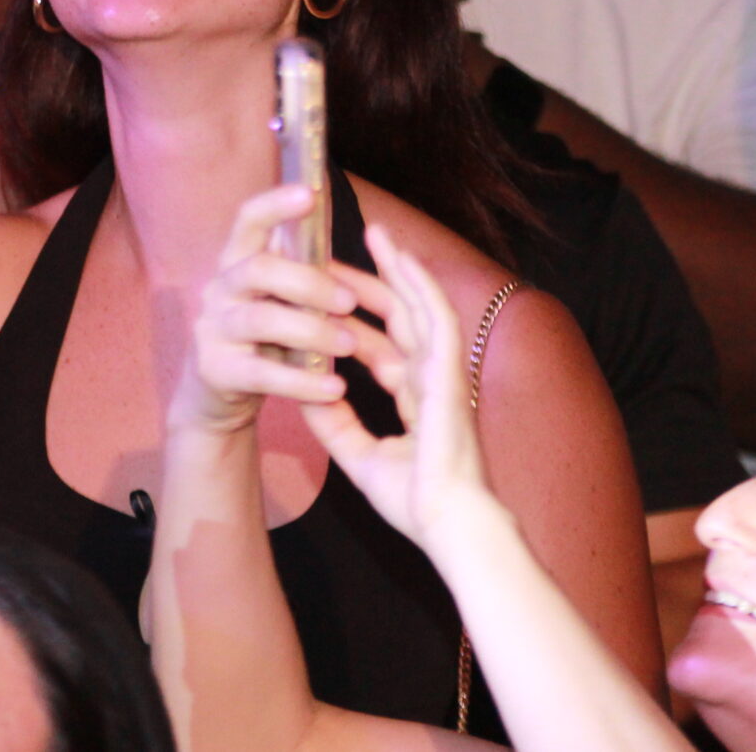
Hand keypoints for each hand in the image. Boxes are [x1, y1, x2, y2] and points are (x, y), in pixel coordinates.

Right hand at [171, 186, 360, 436]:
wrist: (216, 398)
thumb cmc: (264, 339)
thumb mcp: (280, 300)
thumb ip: (307, 272)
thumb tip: (368, 236)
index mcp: (238, 261)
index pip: (249, 220)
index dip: (276, 204)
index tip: (309, 193)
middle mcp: (220, 288)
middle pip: (258, 268)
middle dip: (309, 282)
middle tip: (349, 302)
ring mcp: (213, 329)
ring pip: (261, 319)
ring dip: (311, 330)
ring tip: (348, 345)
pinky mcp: (216, 371)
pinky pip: (261, 373)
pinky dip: (302, 382)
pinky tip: (334, 390)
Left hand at [302, 229, 494, 549]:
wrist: (448, 523)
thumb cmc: (415, 501)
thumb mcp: (359, 454)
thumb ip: (334, 422)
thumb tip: (304, 390)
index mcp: (415, 395)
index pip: (382, 343)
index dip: (354, 318)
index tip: (324, 296)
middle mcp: (431, 376)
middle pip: (399, 315)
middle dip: (371, 281)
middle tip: (337, 251)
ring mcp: (444, 371)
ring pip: (420, 304)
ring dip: (398, 267)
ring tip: (375, 232)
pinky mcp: (452, 372)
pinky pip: (438, 317)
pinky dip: (421, 285)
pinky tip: (403, 259)